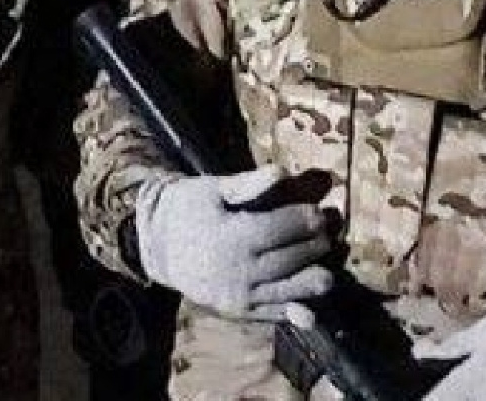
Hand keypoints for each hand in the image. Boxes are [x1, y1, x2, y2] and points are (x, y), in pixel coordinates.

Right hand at [129, 163, 334, 321]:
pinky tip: (310, 306)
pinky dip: (296, 311)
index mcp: (233, 236)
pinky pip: (275, 313)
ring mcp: (240, 295)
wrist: (156, 244)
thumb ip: (250, 184)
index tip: (319, 210)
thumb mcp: (213, 189)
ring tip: (326, 267)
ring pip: (293, 290)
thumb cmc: (186, 207)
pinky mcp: (240, 311)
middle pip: (294, 257)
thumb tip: (282, 172)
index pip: (285, 227)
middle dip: (317, 243)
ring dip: (316, 278)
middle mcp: (240, 270)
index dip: (307, 217)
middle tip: (328, 231)